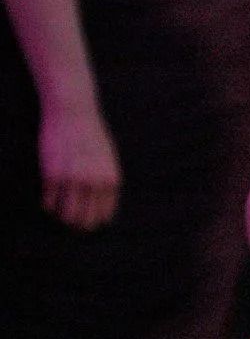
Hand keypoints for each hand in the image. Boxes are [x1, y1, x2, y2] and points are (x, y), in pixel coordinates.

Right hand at [39, 102, 119, 229]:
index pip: (104, 214)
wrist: (74, 113)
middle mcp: (93, 182)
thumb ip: (107, 182)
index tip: (88, 224)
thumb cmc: (92, 135)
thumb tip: (103, 209)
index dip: (95, 222)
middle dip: (78, 225)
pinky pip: (48, 203)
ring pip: (66, 215)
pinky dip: (48, 205)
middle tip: (72, 224)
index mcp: (110, 178)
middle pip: (85, 220)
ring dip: (62, 218)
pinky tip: (49, 200)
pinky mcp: (52, 175)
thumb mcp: (108, 158)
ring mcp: (72, 179)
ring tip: (60, 213)